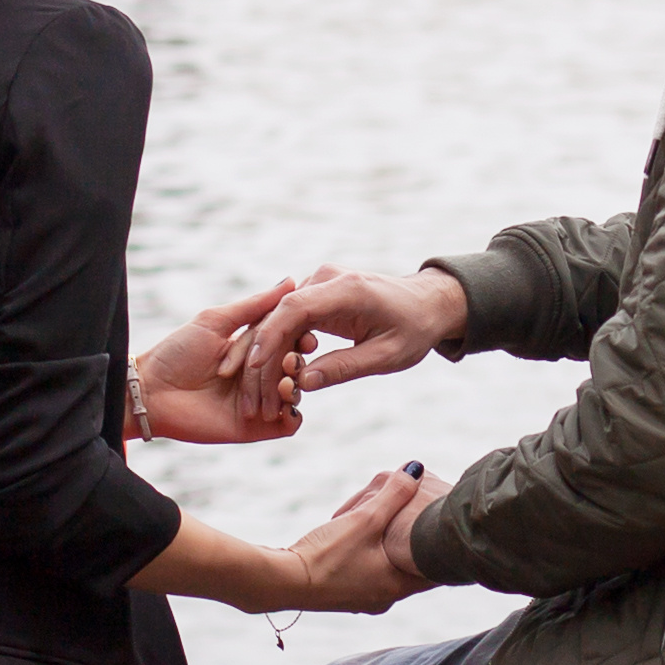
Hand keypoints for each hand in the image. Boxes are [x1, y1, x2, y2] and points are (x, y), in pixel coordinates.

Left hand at [137, 281, 304, 444]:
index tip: (306, 336)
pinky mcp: (258, 428)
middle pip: (295, 366)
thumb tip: (291, 282)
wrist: (151, 393)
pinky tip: (285, 402)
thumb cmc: (176, 353)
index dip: (301, 337)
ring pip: (296, 393)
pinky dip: (293, 413)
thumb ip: (254, 305)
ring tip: (286, 380)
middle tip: (294, 359)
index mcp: (252, 348)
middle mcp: (259, 374)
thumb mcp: (216, 322)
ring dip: (297, 384)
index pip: (288, 340)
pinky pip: (290, 424)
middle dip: (299, 361)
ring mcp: (261, 401)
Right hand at [229, 262, 472, 398]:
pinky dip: (274, 344)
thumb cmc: (413, 329)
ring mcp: (319, 283)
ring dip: (261, 349)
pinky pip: (287, 318)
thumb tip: (303, 383)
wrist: (428, 302)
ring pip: (278, 316)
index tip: (252, 366)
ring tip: (243, 385)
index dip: (271, 336)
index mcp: (347, 289)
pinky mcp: (317, 294)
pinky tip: (258, 372)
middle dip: (256, 348)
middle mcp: (327, 279)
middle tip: (236, 384)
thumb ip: (346, 367)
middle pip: (279, 312)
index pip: (296, 307)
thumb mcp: (387, 355)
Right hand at [275, 466, 446, 613]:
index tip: (454, 530)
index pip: (436, 571)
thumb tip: (416, 470)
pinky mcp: (342, 595)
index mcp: (397, 586)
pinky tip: (367, 541)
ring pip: (389, 572)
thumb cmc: (327, 553)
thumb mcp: (365, 519)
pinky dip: (374, 557)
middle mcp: (384, 599)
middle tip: (430, 524)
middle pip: (412, 571)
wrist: (281, 582)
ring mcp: (362, 600)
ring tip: (402, 529)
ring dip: (394, 551)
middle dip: (419, 547)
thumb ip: (394, 494)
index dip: (446, 550)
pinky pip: (369, 574)